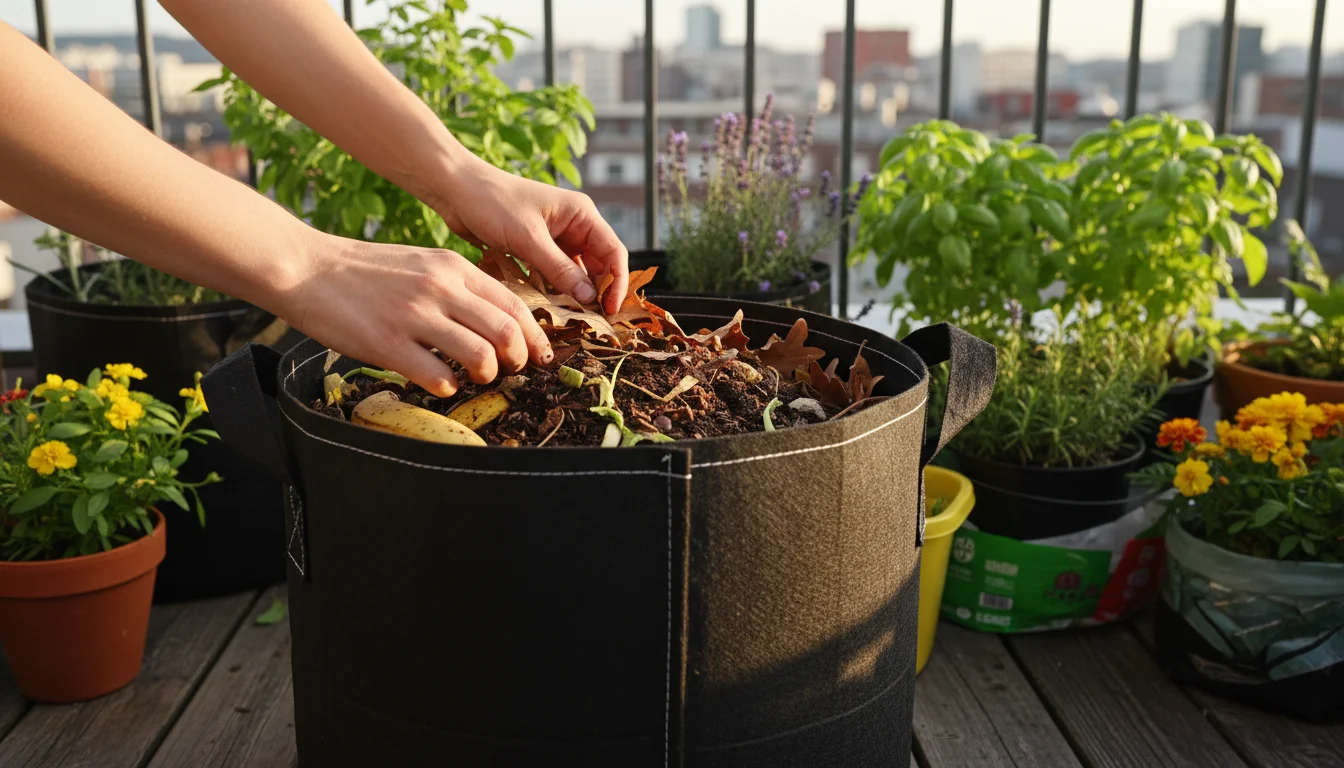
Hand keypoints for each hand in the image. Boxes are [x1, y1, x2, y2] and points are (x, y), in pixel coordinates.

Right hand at [282, 231, 553, 396]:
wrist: (306, 267)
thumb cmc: (365, 270)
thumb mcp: (421, 263)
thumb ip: (457, 286)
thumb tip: (494, 320)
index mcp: (452, 268)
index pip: (514, 304)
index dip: (535, 336)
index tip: (538, 355)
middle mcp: (439, 289)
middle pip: (507, 332)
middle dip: (518, 360)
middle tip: (510, 370)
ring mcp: (414, 316)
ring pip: (481, 356)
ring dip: (486, 375)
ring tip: (474, 377)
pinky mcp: (388, 344)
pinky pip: (439, 377)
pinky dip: (448, 387)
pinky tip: (438, 382)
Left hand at [428, 156, 629, 313]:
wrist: (455, 190)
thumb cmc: (493, 203)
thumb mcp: (529, 239)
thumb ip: (560, 269)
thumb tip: (590, 298)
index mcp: (581, 214)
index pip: (613, 252)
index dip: (617, 283)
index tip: (610, 310)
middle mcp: (573, 225)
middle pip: (597, 265)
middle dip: (595, 291)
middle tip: (591, 322)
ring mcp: (555, 237)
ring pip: (574, 272)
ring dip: (572, 293)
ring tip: (568, 318)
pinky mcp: (536, 247)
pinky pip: (553, 274)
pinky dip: (551, 289)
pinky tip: (545, 306)